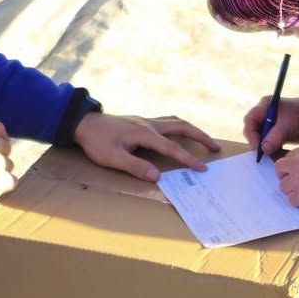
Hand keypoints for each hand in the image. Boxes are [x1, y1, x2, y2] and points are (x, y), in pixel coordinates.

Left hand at [74, 113, 219, 181]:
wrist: (83, 123)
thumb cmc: (96, 142)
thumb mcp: (113, 158)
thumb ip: (135, 167)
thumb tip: (157, 176)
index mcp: (145, 134)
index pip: (172, 148)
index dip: (188, 159)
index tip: (202, 168)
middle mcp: (149, 125)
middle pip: (182, 127)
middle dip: (200, 137)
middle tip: (215, 148)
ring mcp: (145, 121)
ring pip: (176, 122)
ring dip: (192, 130)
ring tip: (204, 139)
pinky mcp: (141, 122)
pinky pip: (167, 121)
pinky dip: (179, 127)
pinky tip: (179, 133)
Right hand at [244, 93, 298, 156]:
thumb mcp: (287, 127)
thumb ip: (274, 138)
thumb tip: (263, 150)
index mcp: (264, 107)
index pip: (250, 120)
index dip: (251, 134)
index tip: (257, 146)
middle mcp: (264, 114)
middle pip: (252, 130)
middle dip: (257, 142)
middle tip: (263, 154)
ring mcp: (269, 124)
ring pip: (259, 138)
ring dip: (264, 147)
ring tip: (272, 154)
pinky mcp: (274, 132)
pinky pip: (267, 142)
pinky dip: (271, 149)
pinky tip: (278, 153)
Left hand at [275, 144, 298, 208]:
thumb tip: (295, 165)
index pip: (287, 157)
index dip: (291, 166)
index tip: (297, 172)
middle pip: (279, 169)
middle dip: (285, 176)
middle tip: (296, 182)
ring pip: (283, 186)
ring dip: (292, 190)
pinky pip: (291, 200)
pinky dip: (298, 201)